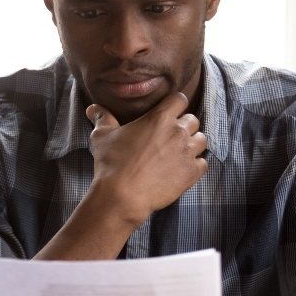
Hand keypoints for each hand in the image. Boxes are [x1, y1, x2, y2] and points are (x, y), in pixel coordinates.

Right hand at [85, 92, 206, 227]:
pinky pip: (203, 163)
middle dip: (184, 126)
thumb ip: (102, 118)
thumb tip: (93, 108)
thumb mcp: (102, 136)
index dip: (175, 105)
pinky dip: (195, 165)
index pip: (180, 99)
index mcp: (159, 118)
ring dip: (192, 144)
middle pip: (193, 120)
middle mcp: (178, 131)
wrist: (122, 195)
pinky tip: (181, 169)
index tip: (169, 112)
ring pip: (201, 140)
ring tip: (178, 152)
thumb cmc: (111, 163)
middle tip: (170, 137)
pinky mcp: (192, 172)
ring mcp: (187, 152)